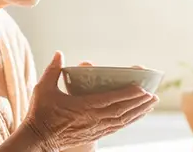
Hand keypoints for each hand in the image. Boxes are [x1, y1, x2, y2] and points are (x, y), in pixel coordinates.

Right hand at [23, 51, 158, 150]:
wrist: (38, 139)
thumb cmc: (40, 113)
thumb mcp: (43, 89)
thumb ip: (53, 70)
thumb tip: (59, 53)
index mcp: (82, 107)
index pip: (111, 100)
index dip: (128, 94)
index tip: (142, 88)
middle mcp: (92, 119)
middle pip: (122, 110)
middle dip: (140, 102)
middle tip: (154, 95)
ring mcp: (95, 129)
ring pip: (122, 120)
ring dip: (139, 112)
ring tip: (152, 104)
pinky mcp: (95, 135)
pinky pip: (117, 128)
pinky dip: (130, 121)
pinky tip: (138, 116)